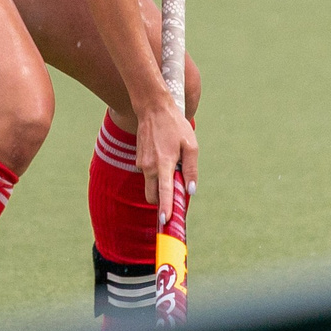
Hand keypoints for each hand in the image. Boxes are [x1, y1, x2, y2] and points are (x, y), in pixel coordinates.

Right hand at [135, 96, 197, 220]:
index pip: (163, 193)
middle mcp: (149, 167)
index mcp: (164, 164)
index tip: (165, 222)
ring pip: (150, 186)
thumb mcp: (191, 146)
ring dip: (160, 186)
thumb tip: (190, 190)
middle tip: (176, 198)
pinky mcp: (139, 159)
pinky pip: (148, 175)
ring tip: (173, 167)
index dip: (165, 209)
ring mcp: (142, 163)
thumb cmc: (175, 126)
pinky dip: (156, 175)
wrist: (152, 108)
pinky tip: (165, 158)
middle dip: (162, 203)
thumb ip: (191, 170)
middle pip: (152, 197)